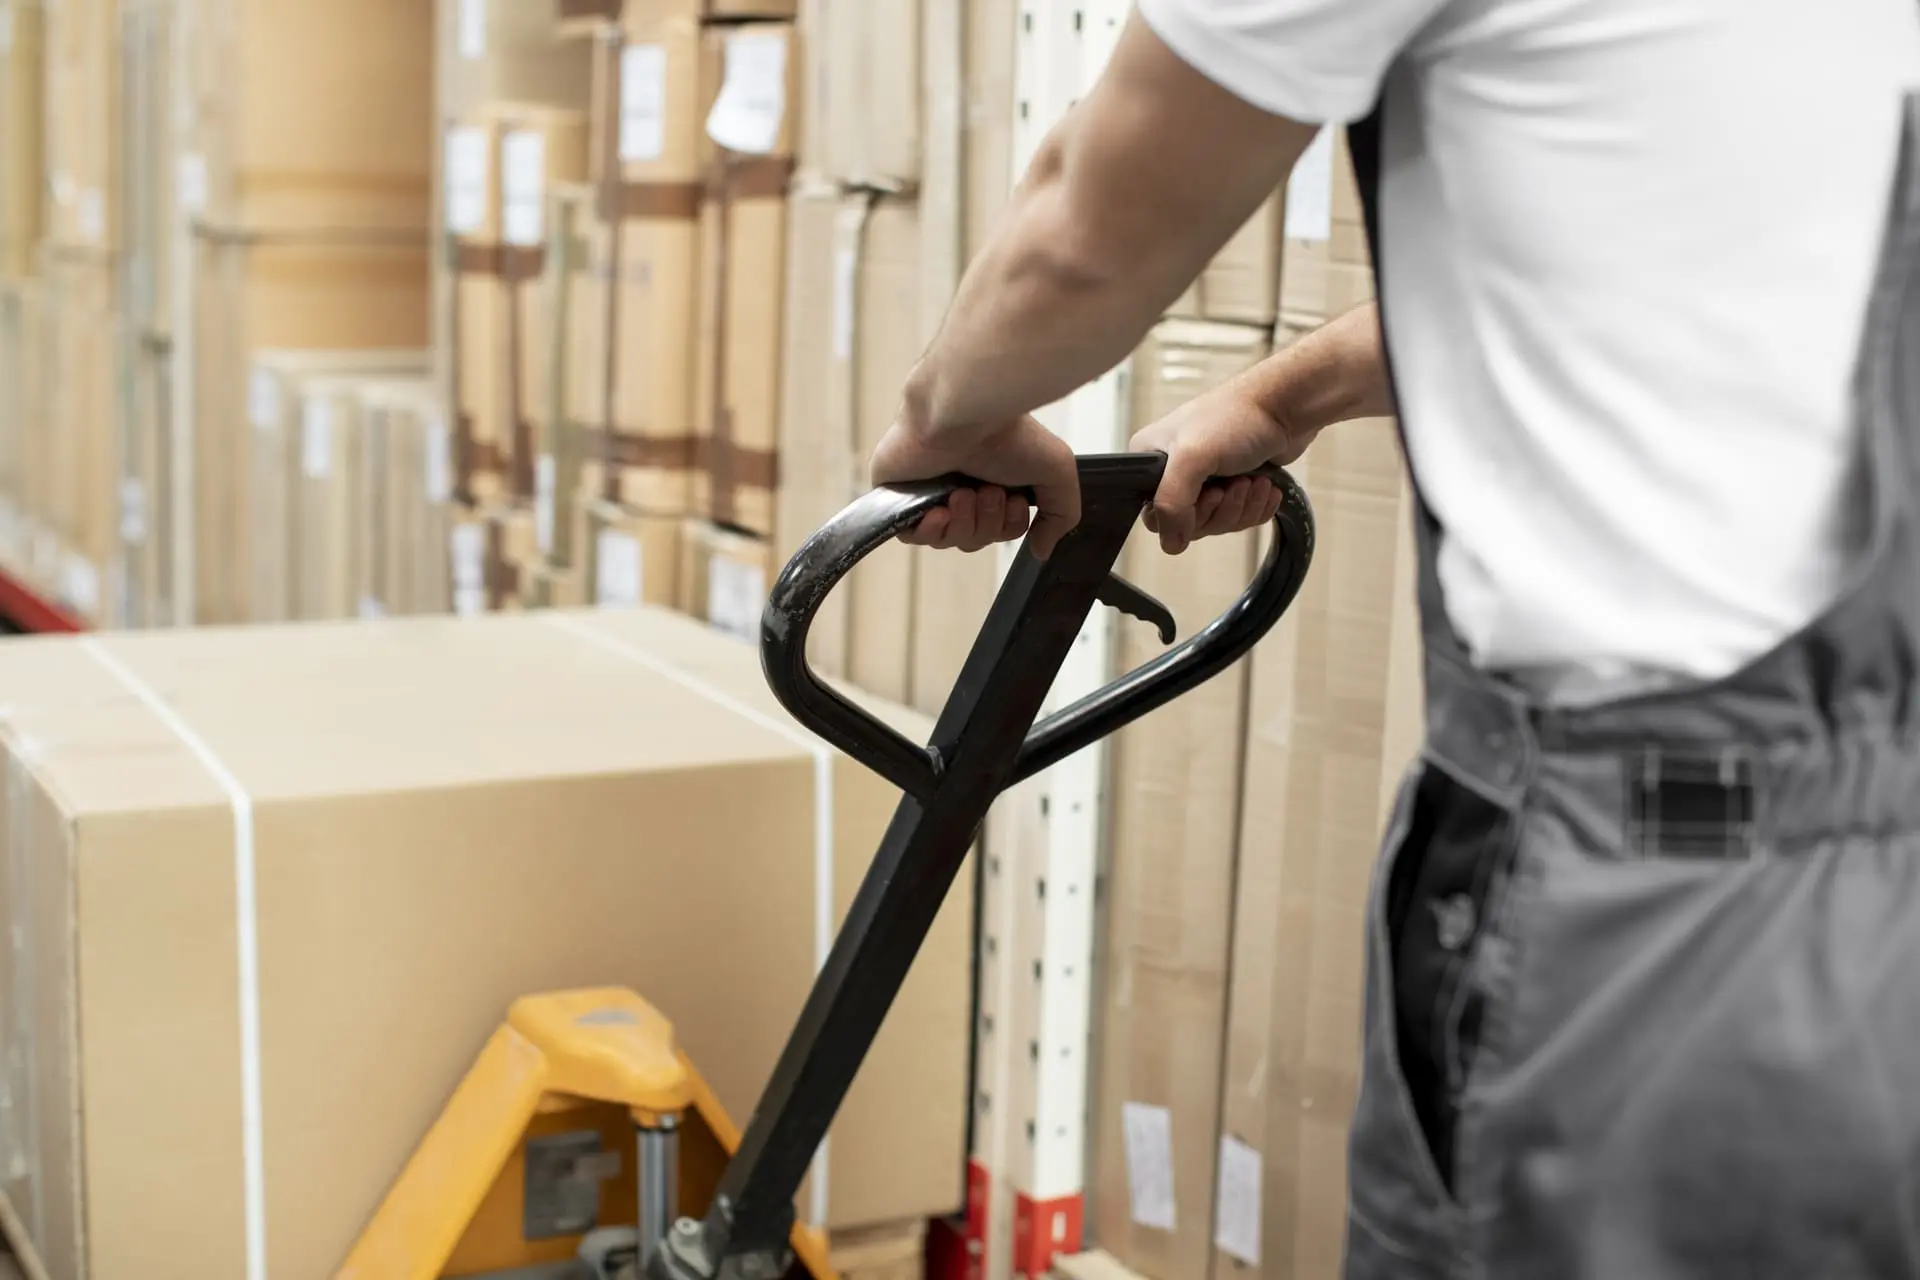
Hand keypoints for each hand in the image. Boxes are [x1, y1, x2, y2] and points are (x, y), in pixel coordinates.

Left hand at [868, 415, 1082, 559]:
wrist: (965, 413)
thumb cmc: (1009, 433)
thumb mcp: (1057, 472)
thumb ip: (1060, 515)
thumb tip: (1041, 550)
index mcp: (993, 479)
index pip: (999, 529)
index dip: (1008, 526)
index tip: (1013, 500)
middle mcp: (961, 484)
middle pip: (975, 538)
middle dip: (986, 524)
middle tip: (988, 492)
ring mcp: (928, 489)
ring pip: (947, 539)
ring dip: (962, 523)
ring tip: (963, 493)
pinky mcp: (898, 493)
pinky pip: (912, 536)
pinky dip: (930, 531)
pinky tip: (938, 511)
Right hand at [1127, 380, 1312, 554]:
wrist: (1284, 405)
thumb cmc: (1236, 418)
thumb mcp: (1192, 457)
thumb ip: (1172, 501)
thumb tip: (1170, 544)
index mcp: (1151, 459)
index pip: (1155, 515)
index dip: (1185, 516)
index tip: (1210, 495)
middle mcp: (1174, 470)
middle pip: (1190, 524)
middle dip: (1222, 510)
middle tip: (1235, 484)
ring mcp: (1205, 479)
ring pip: (1218, 523)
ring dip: (1242, 507)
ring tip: (1253, 480)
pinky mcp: (1234, 485)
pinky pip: (1239, 518)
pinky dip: (1256, 507)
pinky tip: (1264, 485)